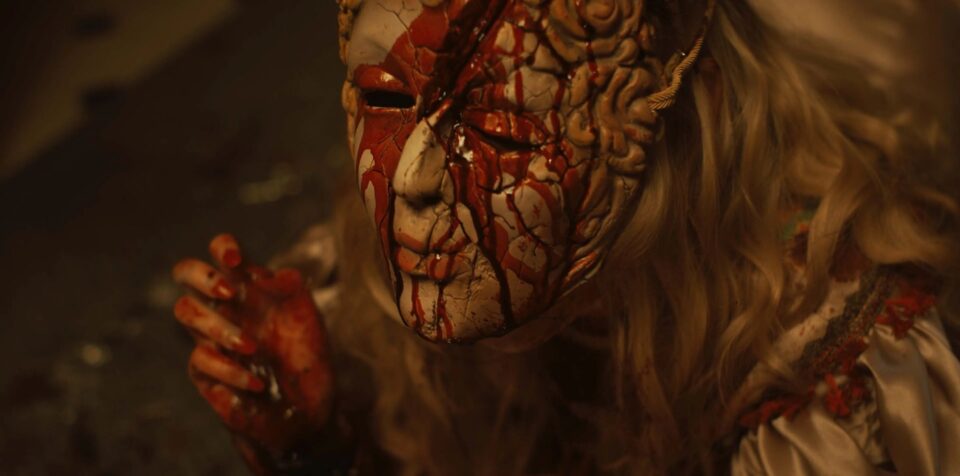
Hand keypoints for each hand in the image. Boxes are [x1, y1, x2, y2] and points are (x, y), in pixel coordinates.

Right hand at [172, 234, 333, 471]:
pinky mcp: (205, 371)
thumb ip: (292, 289)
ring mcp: (210, 337)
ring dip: (220, 328)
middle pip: (186, 273)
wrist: (307, 408)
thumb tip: (270, 274)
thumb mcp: (307, 319)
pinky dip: (232, 371)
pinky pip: (201, 359)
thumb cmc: (306, 357)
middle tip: (229, 293)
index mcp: (249, 288)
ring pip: (186, 311)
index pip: (222, 253)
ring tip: (253, 348)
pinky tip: (257, 382)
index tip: (235, 259)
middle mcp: (224, 307)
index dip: (222, 247)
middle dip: (203, 277)